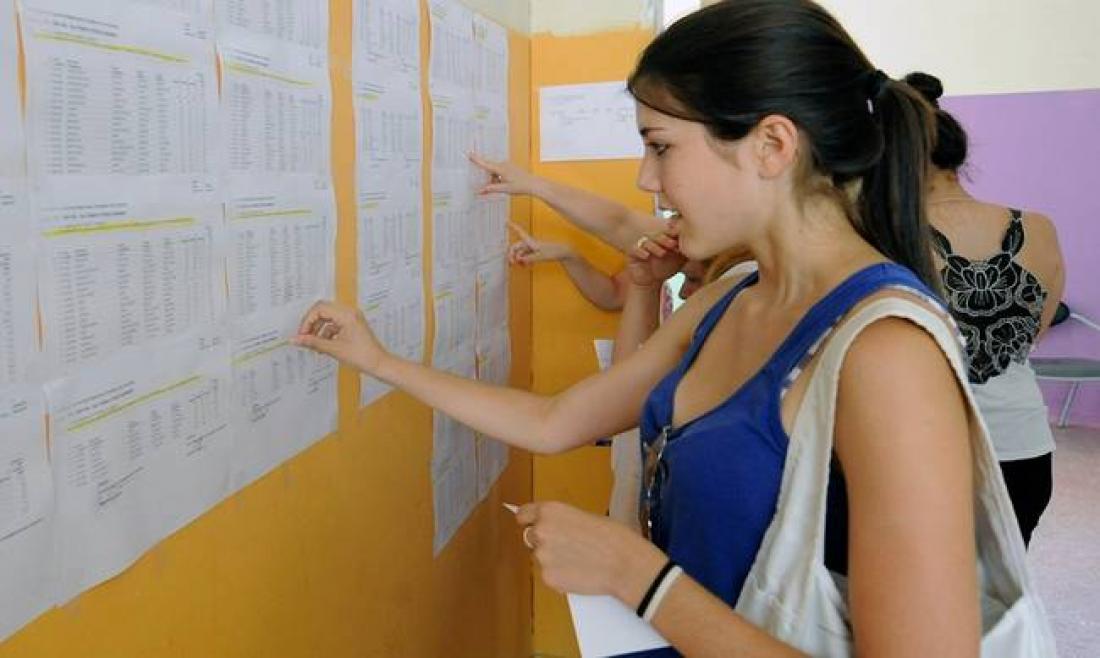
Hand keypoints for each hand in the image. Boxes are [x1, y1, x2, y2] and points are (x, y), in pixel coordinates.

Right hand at [293, 300, 388, 374]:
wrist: (379, 364)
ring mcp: (352, 318)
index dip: (307, 320)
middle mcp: (350, 313)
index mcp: (347, 314)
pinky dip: (327, 332)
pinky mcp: (352, 325)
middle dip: (312, 323)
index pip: (320, 308)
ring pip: (328, 317)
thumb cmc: (363, 356)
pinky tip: (323, 345)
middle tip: (305, 337)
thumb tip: (296, 339)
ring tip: (314, 343)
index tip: (302, 334)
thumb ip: (312, 342)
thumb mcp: (334, 349)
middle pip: (323, 310)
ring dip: (319, 329)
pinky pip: (335, 324)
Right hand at [469, 152, 540, 195]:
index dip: (477, 160)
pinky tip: (506, 184)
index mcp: (500, 169)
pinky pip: (501, 172)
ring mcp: (507, 165)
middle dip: (489, 179)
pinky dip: (499, 178)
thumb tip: (480, 191)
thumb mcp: (504, 189)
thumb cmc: (521, 186)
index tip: (469, 154)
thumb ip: (491, 189)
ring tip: (503, 187)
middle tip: (491, 188)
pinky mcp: (510, 167)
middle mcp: (503, 165)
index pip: (485, 164)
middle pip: (490, 171)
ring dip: (495, 180)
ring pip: (495, 172)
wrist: (533, 184)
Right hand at [506, 221, 573, 265]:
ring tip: (522, 266)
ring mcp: (531, 248)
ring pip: (520, 253)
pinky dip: (524, 261)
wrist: (562, 252)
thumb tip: (519, 259)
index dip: (513, 226)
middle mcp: (529, 243)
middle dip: (512, 255)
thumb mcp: (540, 256)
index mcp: (530, 241)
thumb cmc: (553, 251)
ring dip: (519, 260)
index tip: (506, 221)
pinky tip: (528, 265)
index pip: (519, 231)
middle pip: (516, 247)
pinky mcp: (534, 252)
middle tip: (512, 263)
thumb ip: (528, 258)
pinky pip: (525, 256)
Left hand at [516, 501, 666, 606]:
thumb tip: (555, 529)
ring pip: (540, 557)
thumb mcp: (585, 517)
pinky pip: (548, 575)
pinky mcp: (547, 577)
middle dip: (544, 541)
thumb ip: (562, 522)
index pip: (523, 514)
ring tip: (578, 561)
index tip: (530, 524)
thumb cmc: (613, 537)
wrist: (625, 564)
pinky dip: (559, 575)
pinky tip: (578, 573)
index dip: (528, 520)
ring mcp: (542, 556)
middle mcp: (541, 531)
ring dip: (552, 559)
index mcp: (550, 511)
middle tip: (565, 547)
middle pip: (530, 536)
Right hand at [627, 223, 684, 288]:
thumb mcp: (679, 259)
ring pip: (647, 241)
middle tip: (673, 244)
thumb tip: (702, 245)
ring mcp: (641, 245)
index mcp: (663, 238)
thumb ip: (687, 251)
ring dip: (654, 246)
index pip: (668, 232)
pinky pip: (635, 249)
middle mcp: (652, 239)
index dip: (674, 235)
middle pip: (657, 235)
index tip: (681, 241)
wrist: (650, 281)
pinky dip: (641, 252)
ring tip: (662, 252)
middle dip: (665, 239)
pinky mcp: (632, 252)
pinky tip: (646, 256)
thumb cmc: (665, 268)